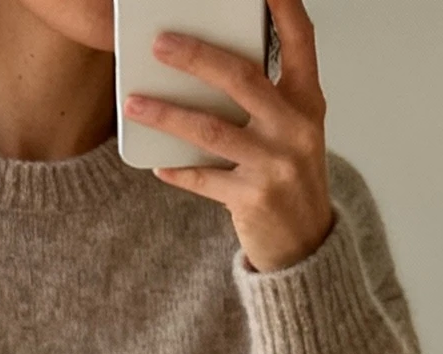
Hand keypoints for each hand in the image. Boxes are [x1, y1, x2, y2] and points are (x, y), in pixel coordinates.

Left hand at [125, 0, 332, 273]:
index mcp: (308, 99)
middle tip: (159, 43)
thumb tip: (207, 66)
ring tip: (134, 102)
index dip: (282, 5)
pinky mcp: (252, 199)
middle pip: (241, 78)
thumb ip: (267, 96)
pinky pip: (203, 179)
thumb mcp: (293, 128)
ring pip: (211, 130)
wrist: (306, 242)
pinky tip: (156, 162)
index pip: (299, 38)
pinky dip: (178, 169)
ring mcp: (274, 164)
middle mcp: (295, 127)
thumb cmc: (291, 174)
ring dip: (167, 114)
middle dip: (196, 57)